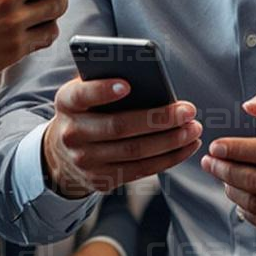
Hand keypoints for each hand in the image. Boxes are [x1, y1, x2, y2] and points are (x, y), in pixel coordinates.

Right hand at [40, 75, 201, 199]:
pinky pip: (140, 170)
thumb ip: (106, 80)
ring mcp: (85, 161)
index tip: (128, 85)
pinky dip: (168, 159)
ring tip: (193, 129)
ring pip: (134, 152)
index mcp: (67, 103)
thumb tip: (148, 75)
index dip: (102, 90)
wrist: (62, 152)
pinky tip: (186, 146)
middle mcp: (72, 134)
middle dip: (158, 119)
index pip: (83, 95)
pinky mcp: (101, 180)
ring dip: (170, 141)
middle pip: (119, 127)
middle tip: (188, 111)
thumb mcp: (85, 92)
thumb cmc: (87, 110)